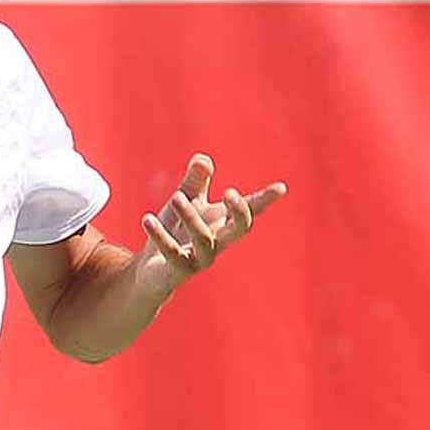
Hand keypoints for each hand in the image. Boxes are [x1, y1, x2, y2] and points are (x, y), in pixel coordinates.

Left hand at [138, 153, 286, 288]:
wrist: (150, 271)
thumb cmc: (174, 231)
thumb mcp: (185, 201)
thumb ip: (195, 182)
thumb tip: (203, 158)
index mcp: (222, 223)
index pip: (248, 211)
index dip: (265, 200)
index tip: (282, 188)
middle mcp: (217, 242)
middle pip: (240, 230)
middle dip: (240, 212)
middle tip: (231, 192)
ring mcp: (200, 259)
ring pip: (204, 239)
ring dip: (190, 216)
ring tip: (176, 196)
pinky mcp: (179, 270)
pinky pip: (173, 253)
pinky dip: (160, 235)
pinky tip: (148, 219)